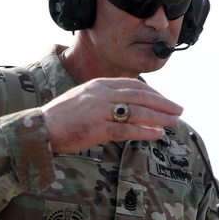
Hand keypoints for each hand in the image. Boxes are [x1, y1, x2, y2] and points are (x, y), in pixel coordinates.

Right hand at [41, 78, 182, 152]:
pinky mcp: (97, 128)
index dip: (154, 93)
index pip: (134, 85)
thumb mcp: (83, 100)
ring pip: (137, 111)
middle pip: (140, 96)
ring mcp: (100, 110)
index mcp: (99, 84)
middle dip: (162, 103)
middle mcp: (102, 93)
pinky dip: (144, 132)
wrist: (40, 129)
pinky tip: (157, 135)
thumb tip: (121, 107)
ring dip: (159, 116)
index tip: (166, 101)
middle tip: (179, 109)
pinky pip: (126, 129)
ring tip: (174, 121)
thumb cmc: (60, 118)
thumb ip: (102, 100)